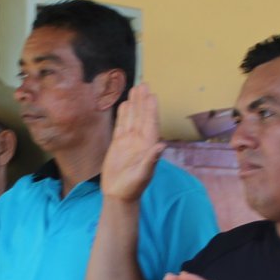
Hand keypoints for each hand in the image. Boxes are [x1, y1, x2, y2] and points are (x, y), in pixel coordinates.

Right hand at [101, 84, 164, 202]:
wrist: (118, 194)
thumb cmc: (133, 187)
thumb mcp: (143, 175)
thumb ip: (151, 160)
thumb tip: (161, 145)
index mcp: (148, 146)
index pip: (151, 123)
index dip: (151, 109)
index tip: (152, 95)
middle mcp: (140, 141)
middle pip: (142, 116)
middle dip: (143, 101)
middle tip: (144, 84)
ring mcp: (129, 141)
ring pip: (132, 118)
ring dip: (134, 104)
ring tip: (135, 89)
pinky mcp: (118, 144)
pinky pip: (121, 125)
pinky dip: (123, 115)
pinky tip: (125, 104)